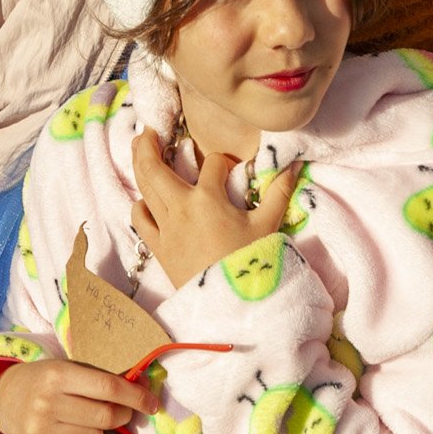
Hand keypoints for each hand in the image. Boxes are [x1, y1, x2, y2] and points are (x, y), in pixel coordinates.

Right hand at [0, 358, 153, 433]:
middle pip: (105, 417)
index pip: (107, 388)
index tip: (153, 403)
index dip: (135, 396)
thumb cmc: (46, 381)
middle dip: (121, 415)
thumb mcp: (68, 369)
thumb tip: (144, 388)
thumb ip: (101, 379)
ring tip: (83, 422)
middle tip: (119, 412)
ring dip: (98, 433)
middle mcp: (46, 403)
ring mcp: (39, 430)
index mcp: (57, 375)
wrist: (4, 398)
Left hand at [130, 126, 298, 287]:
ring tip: (139, 147)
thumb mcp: (268, 226)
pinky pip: (140, 219)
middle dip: (149, 145)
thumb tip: (293, 166)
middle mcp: (181, 207)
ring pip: (144, 187)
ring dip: (139, 164)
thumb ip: (278, 193)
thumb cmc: (251, 263)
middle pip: (155, 167)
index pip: (212, 164)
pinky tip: (144, 198)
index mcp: (208, 198)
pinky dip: (139, 204)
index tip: (230, 167)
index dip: (223, 161)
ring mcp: (166, 227)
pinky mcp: (158, 247)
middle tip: (149, 129)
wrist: (231, 304)